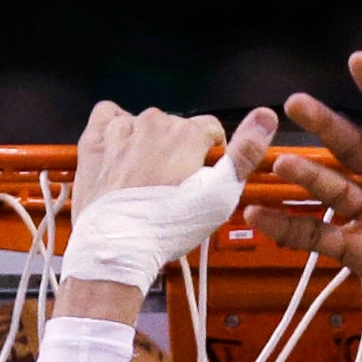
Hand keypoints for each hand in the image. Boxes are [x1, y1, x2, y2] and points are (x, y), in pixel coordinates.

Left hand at [59, 104, 275, 321]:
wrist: (118, 245)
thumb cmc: (167, 226)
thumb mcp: (219, 196)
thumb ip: (245, 155)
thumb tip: (267, 117)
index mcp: (186, 134)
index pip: (212, 129)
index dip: (214, 153)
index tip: (205, 176)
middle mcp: (154, 122)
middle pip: (177, 128)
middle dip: (179, 151)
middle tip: (174, 185)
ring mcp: (121, 128)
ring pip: (145, 124)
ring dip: (149, 143)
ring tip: (146, 176)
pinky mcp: (94, 138)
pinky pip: (108, 115)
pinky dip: (117, 128)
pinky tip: (122, 150)